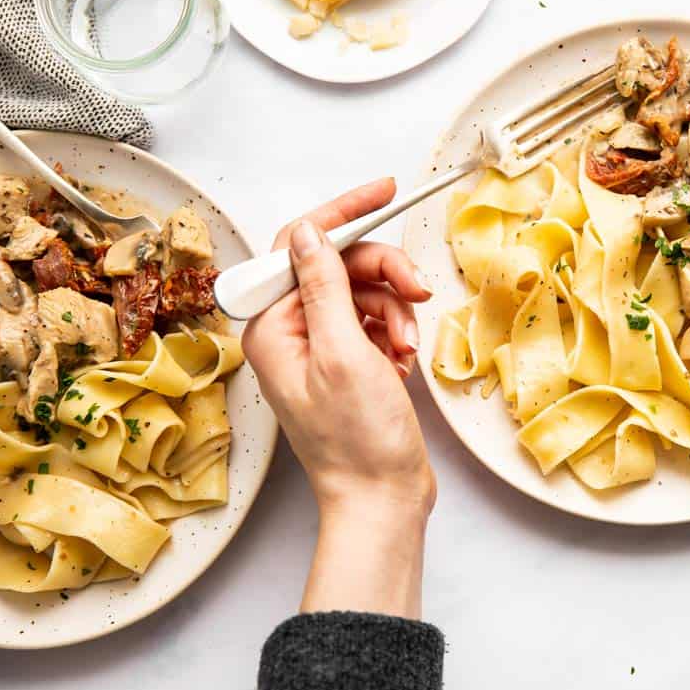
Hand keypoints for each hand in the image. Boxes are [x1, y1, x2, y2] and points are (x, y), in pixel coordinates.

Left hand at [242, 180, 435, 616]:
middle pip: (339, 265)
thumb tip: (308, 232)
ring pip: (364, 291)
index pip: (300, 245)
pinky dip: (397, 332)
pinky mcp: (350, 360)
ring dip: (395, 311)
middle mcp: (290, 330)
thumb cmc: (357, 440)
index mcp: (271, 326)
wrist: (382, 498)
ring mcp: (321, 345)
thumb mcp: (342, 354)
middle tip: (418, 292)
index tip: (384, 191)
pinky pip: (377, 320)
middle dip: (383, 274)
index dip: (343, 215)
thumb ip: (323, 287)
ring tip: (407, 347)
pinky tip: (404, 361)